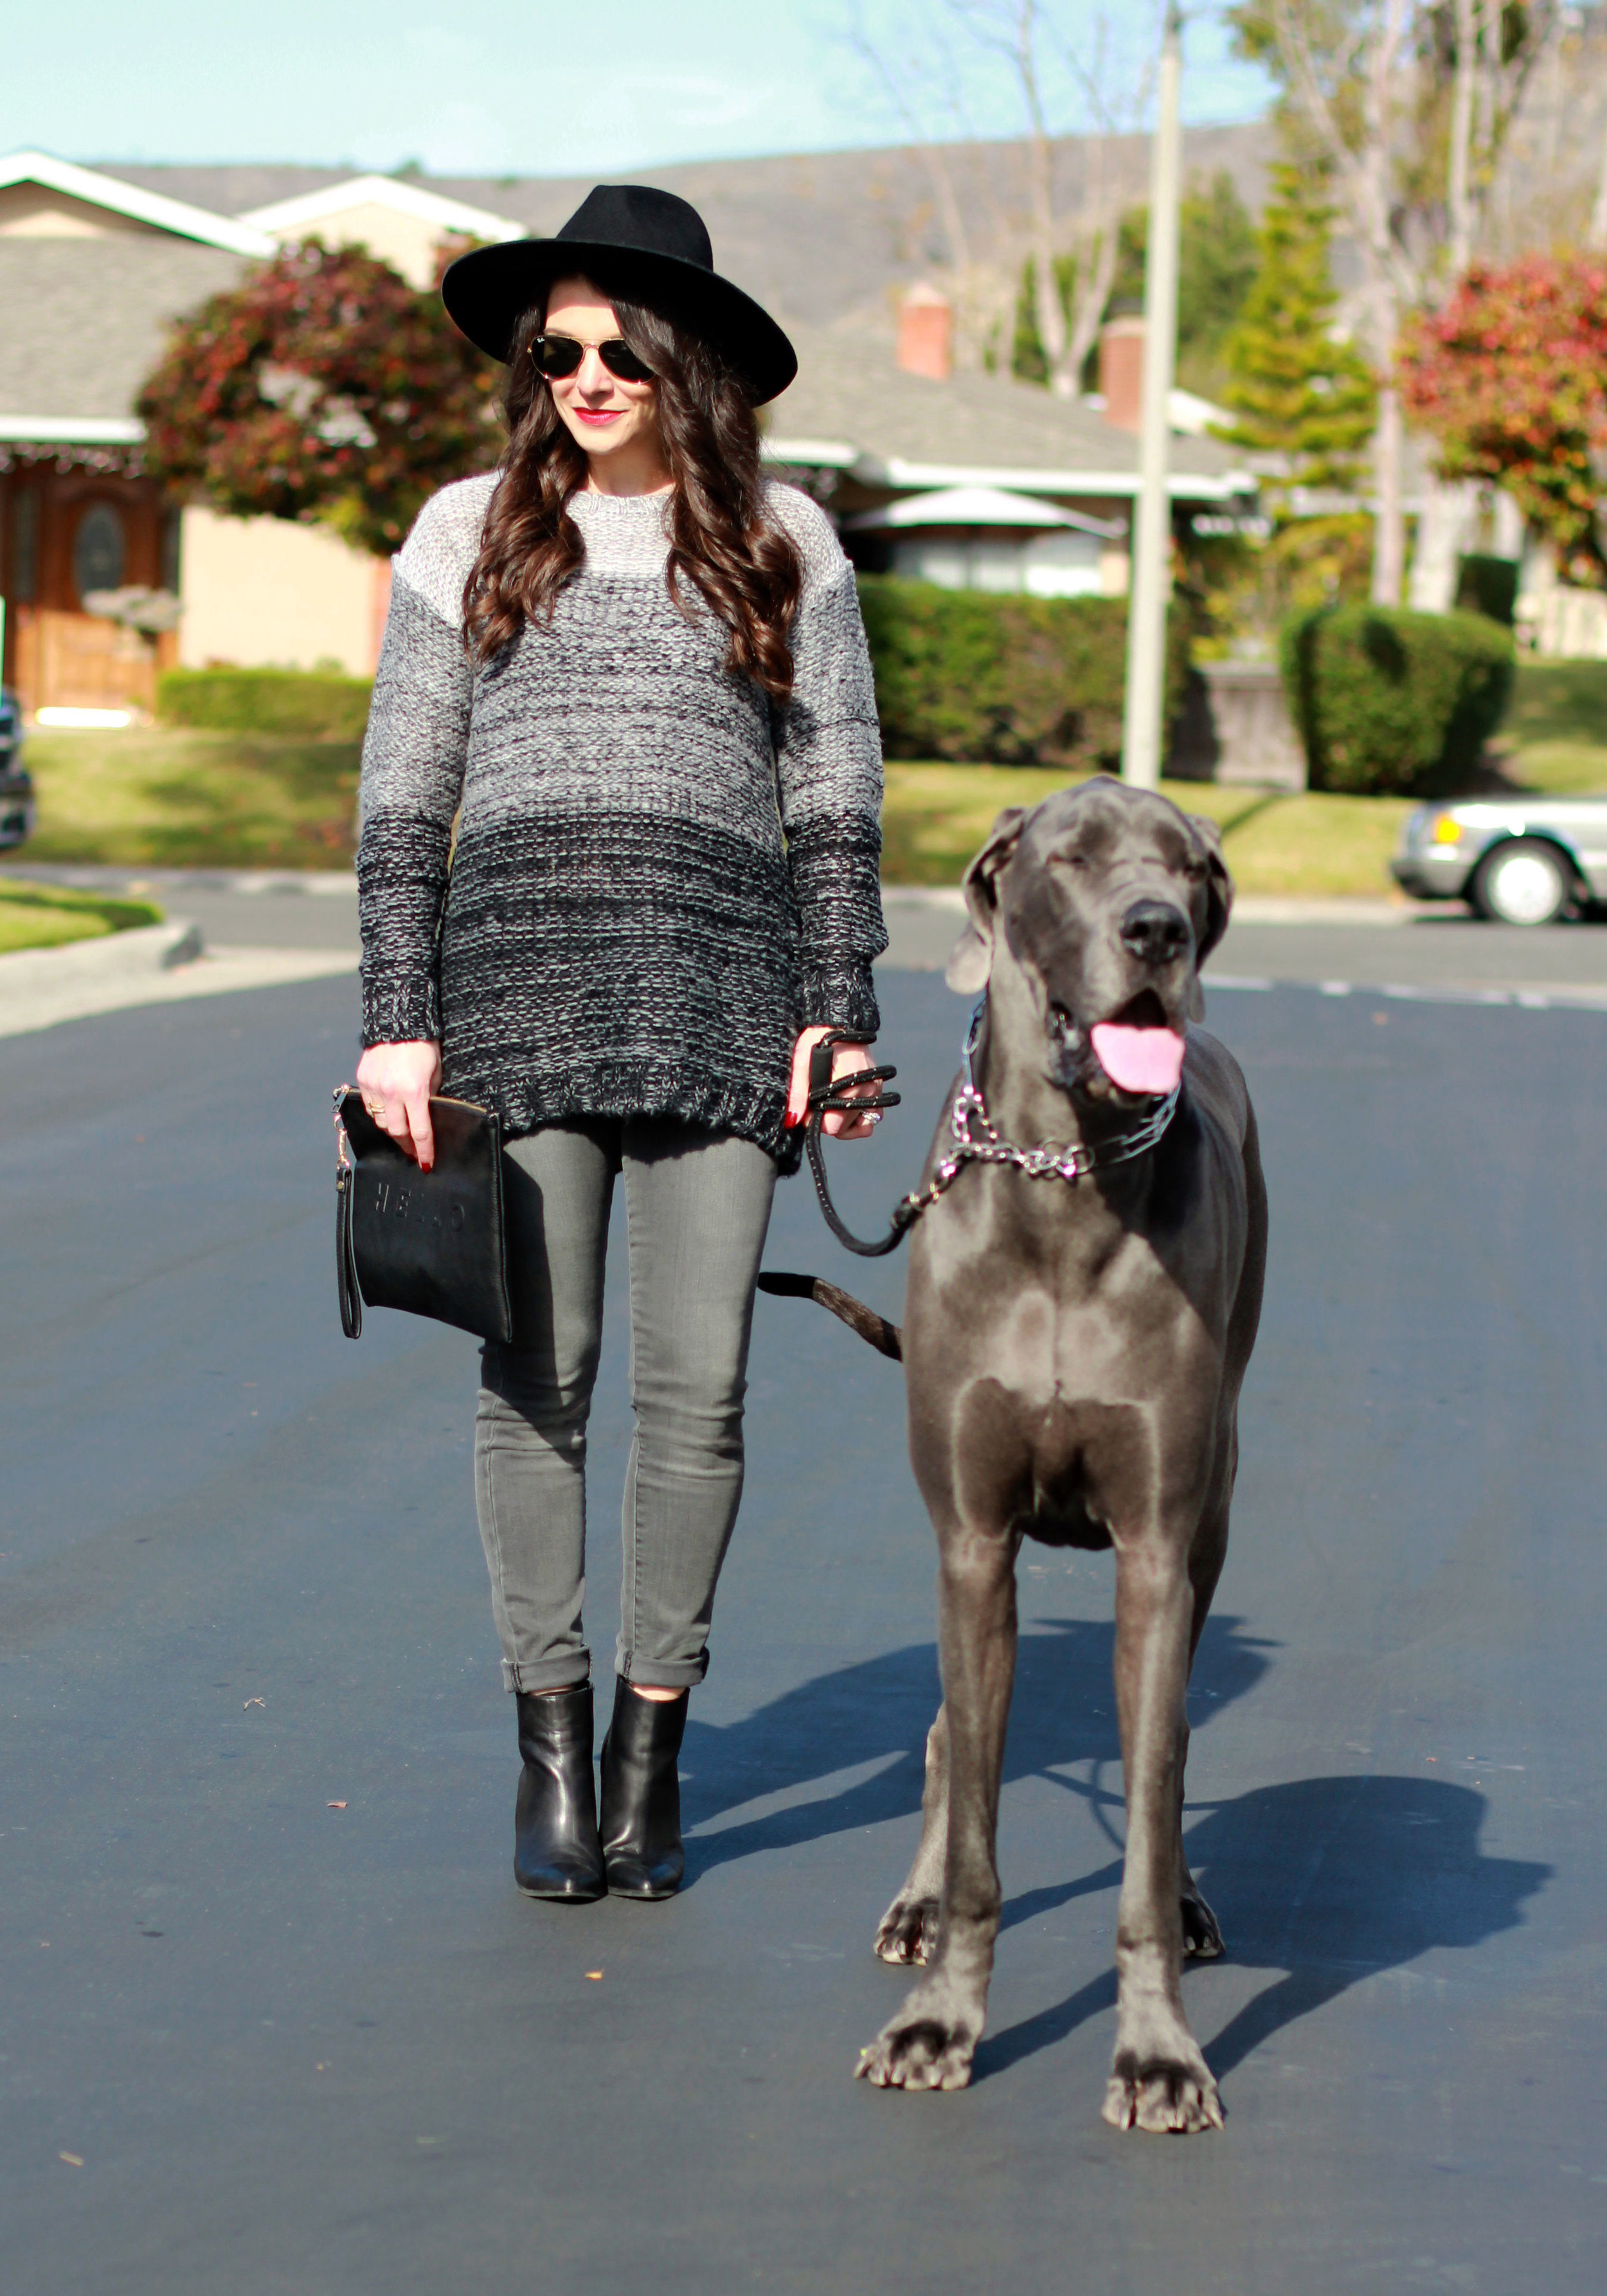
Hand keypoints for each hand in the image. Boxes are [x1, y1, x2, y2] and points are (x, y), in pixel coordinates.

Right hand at [353, 1040, 441, 1169]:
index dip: (423, 1151)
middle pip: (396, 1131)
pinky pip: (369, 1106)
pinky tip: (386, 1113)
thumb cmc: (423, 1045)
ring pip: (379, 1121)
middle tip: (412, 1151)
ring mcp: (374, 1086)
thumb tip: (426, 1114)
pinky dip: (378, 1113)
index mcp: (414, 1091)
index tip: (426, 1164)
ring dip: (391, 1129)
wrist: (398, 1021)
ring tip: (400, 1132)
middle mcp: (391, 1092)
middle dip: (405, 1144)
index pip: (420, 1131)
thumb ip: (430, 1095)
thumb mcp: (435, 1072)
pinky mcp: (362, 1079)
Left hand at [786, 1027, 881, 1140]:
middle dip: (826, 1118)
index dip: (815, 1119)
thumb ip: (797, 1091)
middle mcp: (869, 1089)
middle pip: (843, 1128)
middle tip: (814, 1100)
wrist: (838, 1021)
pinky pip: (871, 1120)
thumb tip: (793, 1120)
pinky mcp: (879, 1092)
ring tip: (829, 1105)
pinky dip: (857, 1121)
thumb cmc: (818, 1038)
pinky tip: (843, 1109)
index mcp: (851, 1082)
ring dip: (842, 1123)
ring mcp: (877, 1092)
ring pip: (859, 1128)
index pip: (833, 1125)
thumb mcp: (801, 1060)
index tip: (807, 1105)